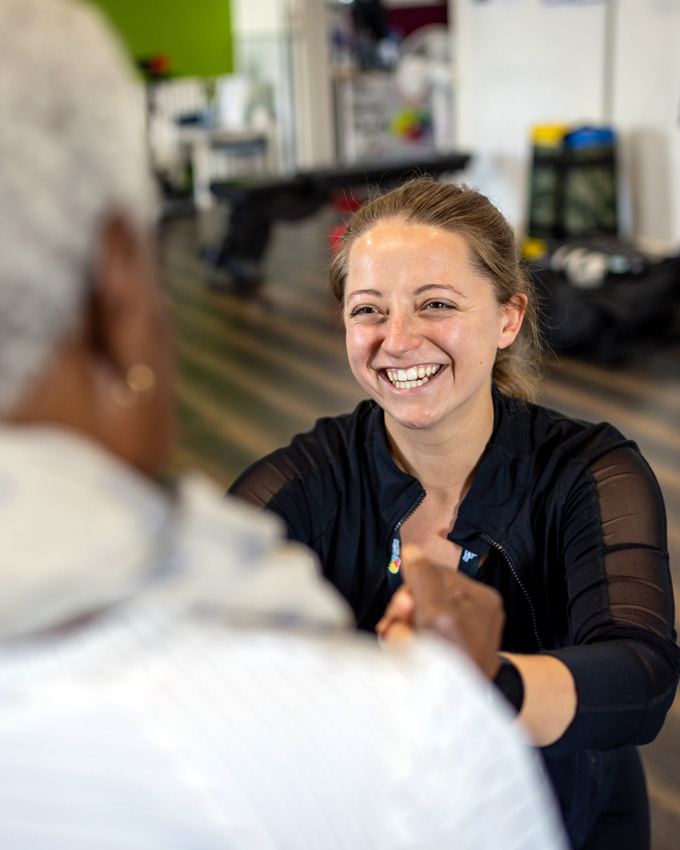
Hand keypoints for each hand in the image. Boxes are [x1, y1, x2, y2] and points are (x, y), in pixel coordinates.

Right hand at [376, 544, 504, 678]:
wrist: (460, 719)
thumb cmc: (455, 667)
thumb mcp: (437, 617)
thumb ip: (423, 580)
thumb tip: (411, 551)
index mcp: (479, 597)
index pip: (432, 572)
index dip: (410, 590)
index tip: (402, 612)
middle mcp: (474, 610)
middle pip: (423, 593)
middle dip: (404, 613)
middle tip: (397, 632)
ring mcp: (462, 630)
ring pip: (418, 614)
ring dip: (402, 630)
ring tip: (401, 648)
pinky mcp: (449, 647)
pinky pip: (420, 631)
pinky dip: (407, 641)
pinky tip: (405, 654)